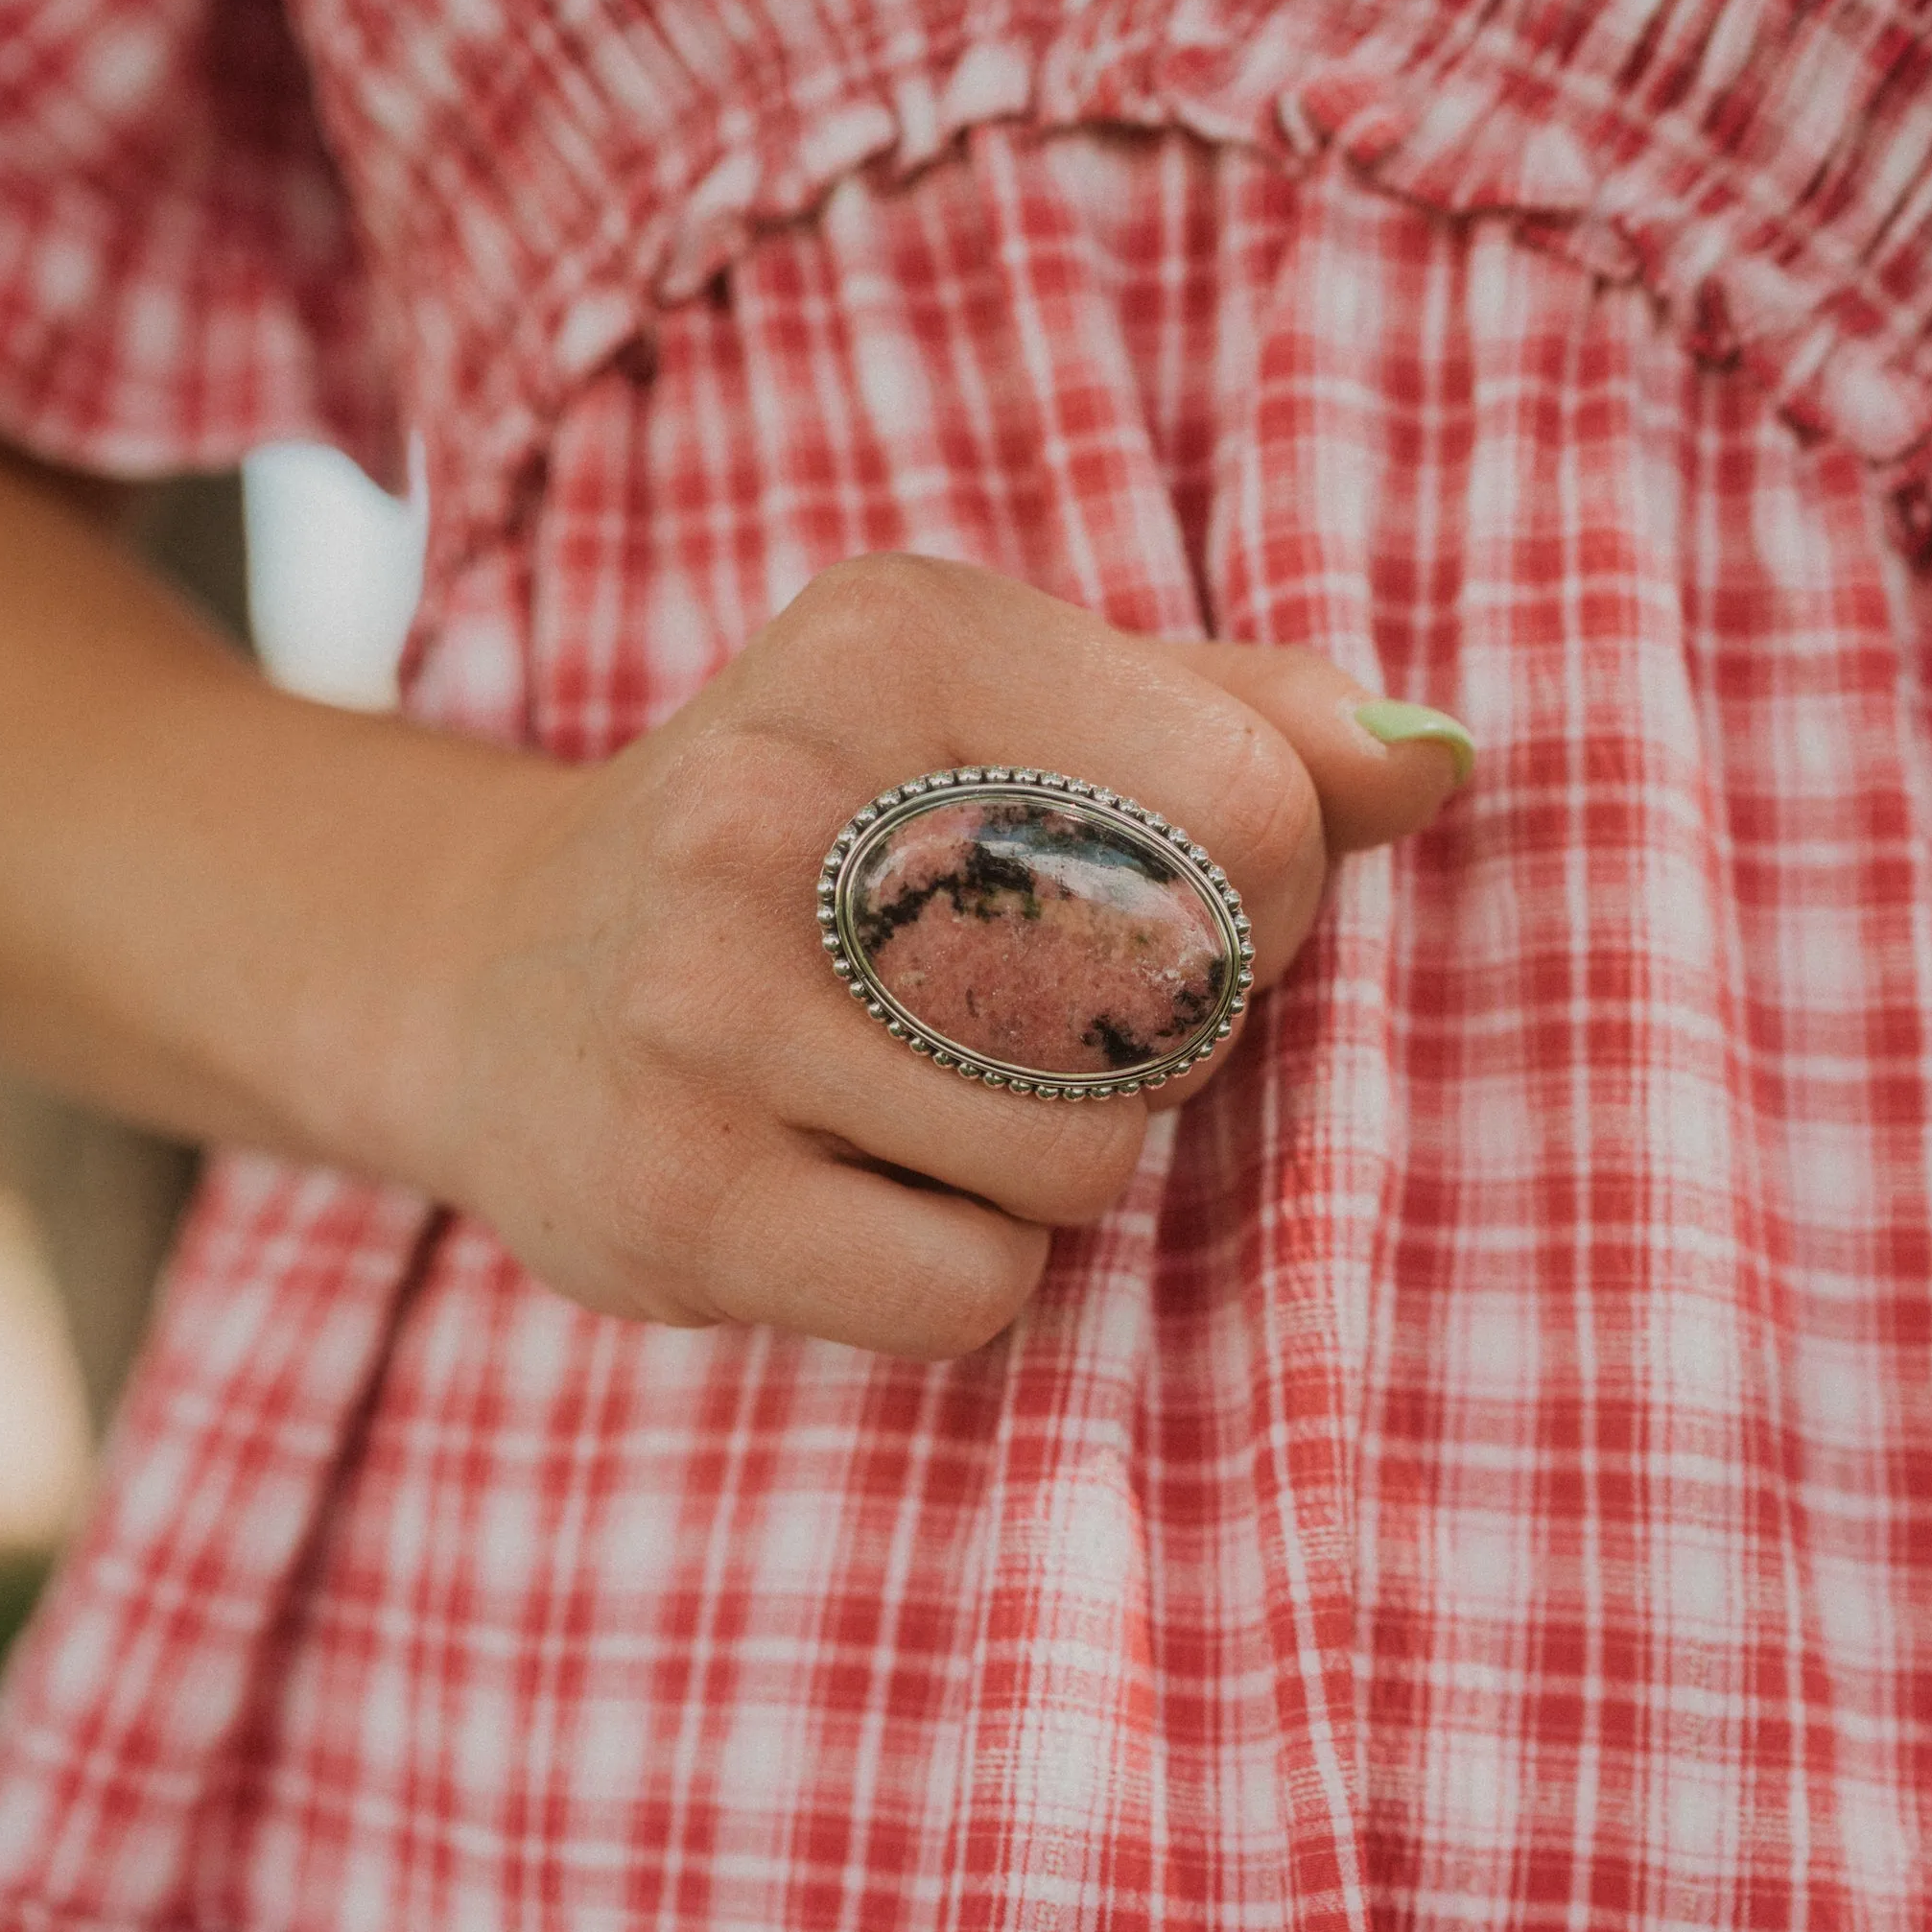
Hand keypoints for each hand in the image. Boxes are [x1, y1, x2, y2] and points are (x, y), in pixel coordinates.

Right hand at [408, 556, 1468, 1356]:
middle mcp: (779, 799)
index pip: (1256, 814)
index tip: (1158, 920)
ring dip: (1049, 1172)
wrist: (494, 976)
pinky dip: (962, 1274)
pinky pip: (975, 1292)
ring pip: (1085, 1165)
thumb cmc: (817, 840)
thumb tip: (1438, 760)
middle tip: (1022, 1023)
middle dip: (1151, 1046)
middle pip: (1180, 1004)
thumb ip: (1232, 723)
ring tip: (922, 1104)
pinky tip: (861, 1195)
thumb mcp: (996, 713)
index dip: (1262, 909)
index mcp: (893, 639)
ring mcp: (708, 1006)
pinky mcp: (674, 1196)